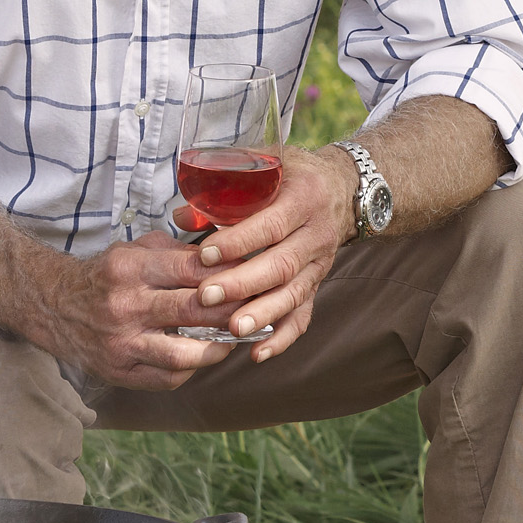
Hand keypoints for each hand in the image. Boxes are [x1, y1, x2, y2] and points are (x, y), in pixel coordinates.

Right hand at [27, 234, 248, 392]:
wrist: (53, 306)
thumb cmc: (106, 275)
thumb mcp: (135, 250)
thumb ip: (178, 252)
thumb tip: (227, 257)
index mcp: (129, 268)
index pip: (192, 270)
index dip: (229, 274)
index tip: (253, 276)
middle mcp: (123, 306)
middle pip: (192, 311)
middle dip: (232, 310)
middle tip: (256, 309)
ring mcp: (120, 343)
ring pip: (182, 354)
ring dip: (217, 348)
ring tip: (234, 339)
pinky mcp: (118, 371)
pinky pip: (166, 378)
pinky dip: (191, 370)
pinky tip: (203, 357)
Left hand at [166, 144, 352, 364]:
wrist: (340, 189)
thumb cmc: (292, 175)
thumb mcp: (265, 169)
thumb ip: (225, 190)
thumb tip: (182, 216)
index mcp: (303, 197)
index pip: (271, 225)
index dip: (238, 242)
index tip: (204, 255)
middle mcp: (316, 233)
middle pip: (281, 265)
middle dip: (242, 283)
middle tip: (206, 297)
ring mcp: (320, 264)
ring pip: (293, 294)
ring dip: (262, 314)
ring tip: (232, 330)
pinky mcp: (317, 285)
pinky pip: (303, 316)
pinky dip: (281, 338)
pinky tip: (257, 353)